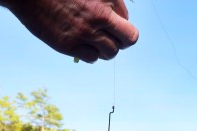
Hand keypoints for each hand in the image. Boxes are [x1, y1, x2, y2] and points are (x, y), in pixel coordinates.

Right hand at [0, 0, 138, 62]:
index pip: (128, 21)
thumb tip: (120, 17)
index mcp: (105, 0)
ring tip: (96, 41)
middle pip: (128, 40)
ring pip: (111, 52)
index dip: (122, 23)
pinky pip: (92, 58)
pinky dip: (91, 54)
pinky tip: (83, 45)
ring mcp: (84, 33)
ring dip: (107, 49)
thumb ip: (108, 1)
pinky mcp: (68, 45)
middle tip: (112, 37)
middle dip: (122, 40)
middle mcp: (98, 18)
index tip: (111, 22)